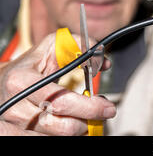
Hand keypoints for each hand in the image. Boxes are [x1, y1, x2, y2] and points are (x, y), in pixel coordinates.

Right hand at [0, 33, 115, 135]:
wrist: (1, 82)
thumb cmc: (30, 65)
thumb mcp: (53, 46)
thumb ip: (80, 47)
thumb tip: (102, 61)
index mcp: (22, 82)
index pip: (61, 102)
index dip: (89, 107)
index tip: (107, 107)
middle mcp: (15, 106)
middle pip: (61, 126)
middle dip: (88, 121)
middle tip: (101, 113)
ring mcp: (12, 125)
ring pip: (56, 137)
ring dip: (78, 129)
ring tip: (86, 116)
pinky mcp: (13, 136)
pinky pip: (46, 141)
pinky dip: (64, 134)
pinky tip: (71, 122)